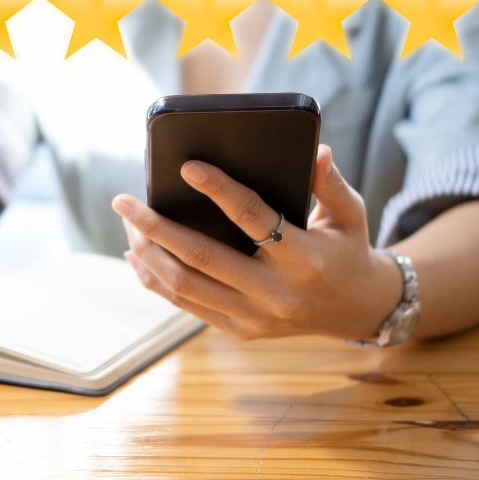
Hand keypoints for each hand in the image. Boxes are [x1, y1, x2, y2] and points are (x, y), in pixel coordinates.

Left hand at [112, 145, 403, 340]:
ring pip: (185, 285)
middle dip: (156, 227)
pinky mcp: (239, 329)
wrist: (356, 309)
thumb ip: (329, 183)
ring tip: (126, 221)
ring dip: (148, 252)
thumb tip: (317, 149)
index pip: (254, 218)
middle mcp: (276, 293)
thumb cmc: (346, 249)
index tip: (187, 167)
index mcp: (304, 259)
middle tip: (122, 201)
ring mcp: (254, 317)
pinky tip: (136, 254)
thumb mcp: (350, 214)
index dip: (219, 191)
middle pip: (203, 257)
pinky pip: (187, 305)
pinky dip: (155, 280)